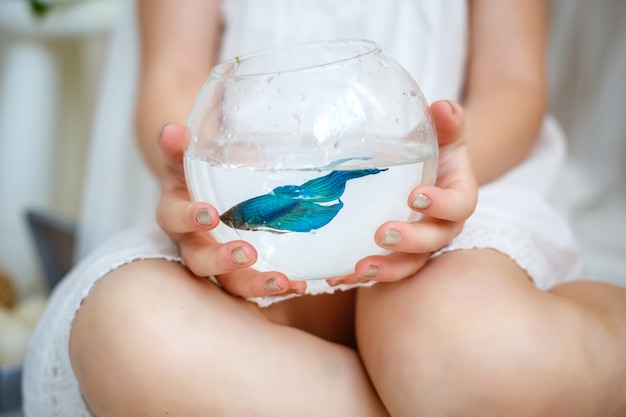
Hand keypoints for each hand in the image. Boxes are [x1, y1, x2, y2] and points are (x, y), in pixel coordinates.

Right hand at [156, 124, 306, 296]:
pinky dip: (275, 287)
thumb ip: (179, 146)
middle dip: (222, 260)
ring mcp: (217, 262)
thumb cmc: (197, 172)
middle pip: (199, 262)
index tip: (210, 215)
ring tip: (281, 282)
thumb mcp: (188, 157)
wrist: (207, 188)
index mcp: (176, 213)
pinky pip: (254, 285)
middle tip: (247, 253)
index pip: (173, 219)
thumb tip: (172, 131)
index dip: (188, 219)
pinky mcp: (240, 272)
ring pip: (229, 282)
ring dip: (254, 284)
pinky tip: (298, 286)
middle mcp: (193, 244)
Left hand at [328, 100, 476, 284]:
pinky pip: (384, 269)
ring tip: (358, 268)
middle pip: (434, 240)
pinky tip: (337, 276)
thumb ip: (447, 121)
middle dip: (410, 241)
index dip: (442, 204)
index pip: (460, 204)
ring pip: (410, 264)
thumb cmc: (436, 147)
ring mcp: (421, 244)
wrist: (428, 169)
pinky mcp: (398, 254)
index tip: (415, 196)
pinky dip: (361, 275)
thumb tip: (441, 108)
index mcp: (458, 194)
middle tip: (382, 234)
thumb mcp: (444, 131)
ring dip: (386, 269)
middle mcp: (442, 225)